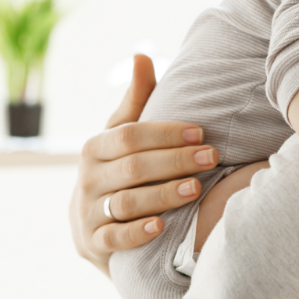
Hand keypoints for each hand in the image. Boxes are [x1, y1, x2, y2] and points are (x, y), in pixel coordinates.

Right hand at [69, 54, 219, 275]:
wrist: (94, 226)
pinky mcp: (93, 244)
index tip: (202, 132)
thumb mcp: (124, 134)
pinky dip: (137, 232)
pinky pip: (114, 239)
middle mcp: (87, 178)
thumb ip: (137, 99)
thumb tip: (142, 53)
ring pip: (126, 202)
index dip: (167, 132)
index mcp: (96, 147)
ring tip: (196, 188)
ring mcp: (88, 213)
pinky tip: (162, 226)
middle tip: (211, 157)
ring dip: (163, 194)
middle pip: (133, 167)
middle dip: (175, 160)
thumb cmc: (120, 168)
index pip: (131, 135)